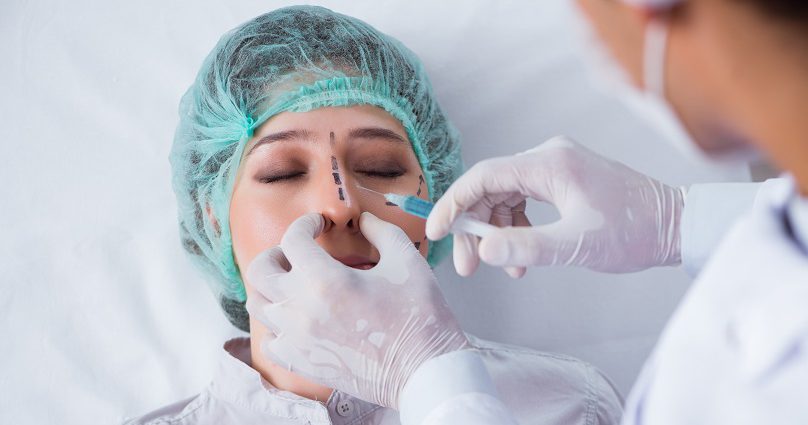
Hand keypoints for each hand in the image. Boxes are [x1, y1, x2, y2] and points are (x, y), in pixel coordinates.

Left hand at [245, 212, 468, 408]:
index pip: (293, 239)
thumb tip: (364, 219)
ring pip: (258, 305)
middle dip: (276, 252)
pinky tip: (298, 318)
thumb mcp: (407, 261)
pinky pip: (269, 340)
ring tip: (294, 283)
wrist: (423, 371)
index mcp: (325, 280)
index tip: (320, 225)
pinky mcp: (300, 363)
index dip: (306, 224)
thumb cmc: (419, 316)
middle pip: (260, 270)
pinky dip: (276, 325)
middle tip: (299, 252)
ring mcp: (296, 339)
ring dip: (271, 287)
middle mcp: (300, 309)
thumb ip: (381, 231)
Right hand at [426, 136, 684, 273]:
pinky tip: (521, 257)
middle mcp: (548, 157)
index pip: (484, 177)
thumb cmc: (634, 231)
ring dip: (495, 232)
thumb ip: (526, 247)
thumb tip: (483, 249)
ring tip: (500, 268)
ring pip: (505, 196)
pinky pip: (524, 201)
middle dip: (474, 227)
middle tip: (468, 266)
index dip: (454, 204)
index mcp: (549, 163)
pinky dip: (516, 228)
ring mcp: (556, 167)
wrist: (676, 225)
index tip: (436, 231)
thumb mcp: (578, 244)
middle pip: (490, 188)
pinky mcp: (563, 181)